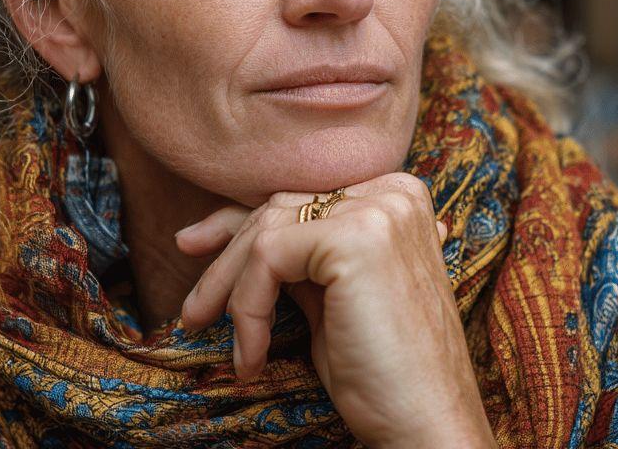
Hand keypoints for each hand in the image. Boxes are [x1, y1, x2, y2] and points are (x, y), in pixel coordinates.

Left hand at [175, 172, 496, 448]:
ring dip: (227, 289)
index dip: (239, 223)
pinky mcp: (355, 238)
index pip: (299, 198)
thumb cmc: (380, 373)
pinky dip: (247, 310)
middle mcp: (392, 192)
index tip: (194, 248)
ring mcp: (378, 210)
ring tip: (206, 330)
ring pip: (266, 230)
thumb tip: (227, 231)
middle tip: (190, 306)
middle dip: (223, 256)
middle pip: (279, 208)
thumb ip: (298, 254)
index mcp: (395, 198)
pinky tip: (252, 357)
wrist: (426, 425)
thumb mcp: (329, 297)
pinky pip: (267, 257)